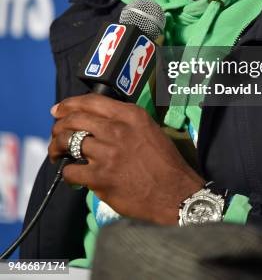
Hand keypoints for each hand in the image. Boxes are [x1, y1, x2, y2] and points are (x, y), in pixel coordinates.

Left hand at [49, 94, 203, 224]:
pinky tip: (73, 176)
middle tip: (56, 135)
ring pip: (67, 142)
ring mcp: (107, 153)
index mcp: (130, 115)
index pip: (90, 101)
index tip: (58, 110)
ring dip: (57, 149)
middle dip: (58, 126)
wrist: (174, 193)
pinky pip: (71, 170)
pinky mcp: (101, 177)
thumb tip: (98, 121)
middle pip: (74, 119)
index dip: (69, 104)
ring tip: (57, 155)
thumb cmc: (164, 162)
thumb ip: (125, 121)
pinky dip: (68, 174)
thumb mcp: (149, 129)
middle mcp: (117, 129)